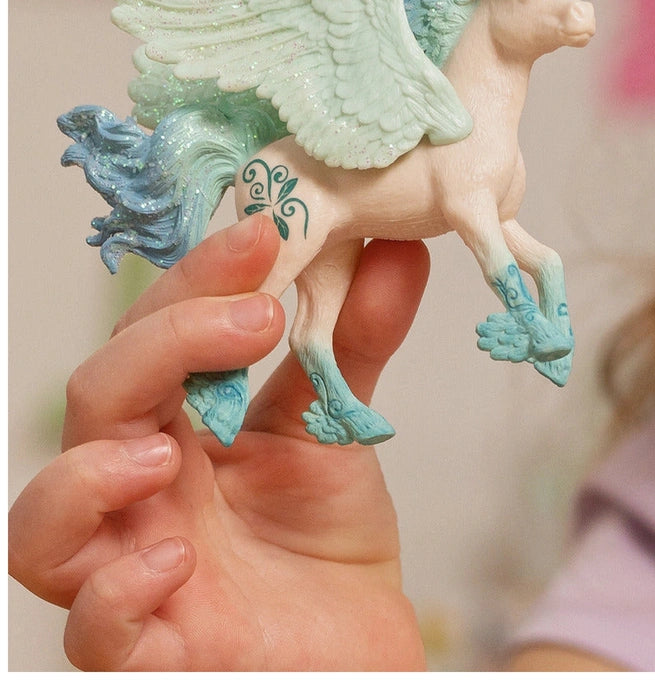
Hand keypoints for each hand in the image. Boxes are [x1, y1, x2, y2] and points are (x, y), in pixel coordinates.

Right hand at [8, 214, 429, 669]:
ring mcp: (133, 572)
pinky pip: (91, 632)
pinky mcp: (152, 653)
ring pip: (44, 524)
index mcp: (176, 427)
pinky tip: (174, 558)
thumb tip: (396, 245)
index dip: (196, 280)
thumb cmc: (323, 545)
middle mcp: (139, 492)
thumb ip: (357, 340)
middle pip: (95, 403)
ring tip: (167, 449)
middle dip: (164, 344)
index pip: (155, 336)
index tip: (263, 232)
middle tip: (254, 314)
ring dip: (92, 472)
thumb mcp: (339, 428)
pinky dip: (117, 590)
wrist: (354, 650)